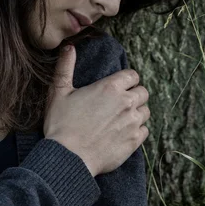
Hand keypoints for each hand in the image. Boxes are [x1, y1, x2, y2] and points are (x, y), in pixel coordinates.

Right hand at [44, 45, 150, 176]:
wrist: (68, 158)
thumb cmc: (61, 124)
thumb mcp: (58, 92)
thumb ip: (65, 67)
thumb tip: (69, 47)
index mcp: (110, 87)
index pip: (133, 75)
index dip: (126, 80)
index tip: (118, 86)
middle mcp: (126, 102)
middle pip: (143, 92)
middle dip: (134, 95)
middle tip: (119, 103)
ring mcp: (132, 123)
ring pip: (146, 111)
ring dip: (136, 112)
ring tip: (121, 118)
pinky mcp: (134, 141)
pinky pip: (145, 131)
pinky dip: (137, 130)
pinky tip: (123, 133)